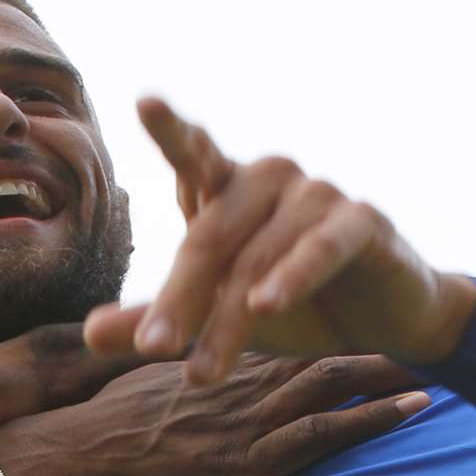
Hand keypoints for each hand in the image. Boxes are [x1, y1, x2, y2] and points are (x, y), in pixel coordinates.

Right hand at [0, 355, 429, 475]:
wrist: (65, 463)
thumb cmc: (92, 435)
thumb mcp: (132, 392)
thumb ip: (163, 377)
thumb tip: (175, 372)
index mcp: (215, 365)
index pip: (281, 334)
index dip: (330, 326)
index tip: (363, 315)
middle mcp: (240, 383)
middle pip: (323, 350)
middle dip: (375, 339)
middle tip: (423, 327)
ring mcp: (248, 422)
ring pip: (335, 382)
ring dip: (389, 372)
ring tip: (440, 362)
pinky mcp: (251, 462)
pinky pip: (326, 434)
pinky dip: (373, 418)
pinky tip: (415, 407)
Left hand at [84, 98, 475, 381]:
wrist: (385, 323)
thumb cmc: (296, 306)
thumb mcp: (219, 317)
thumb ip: (160, 319)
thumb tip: (90, 333)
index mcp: (230, 189)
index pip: (194, 155)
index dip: (172, 128)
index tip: (146, 100)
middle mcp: (271, 179)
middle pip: (210, 235)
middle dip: (180, 298)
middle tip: (153, 350)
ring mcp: (318, 195)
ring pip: (257, 256)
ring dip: (229, 318)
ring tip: (203, 375)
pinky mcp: (363, 221)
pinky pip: (321, 245)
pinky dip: (294, 275)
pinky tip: (268, 305)